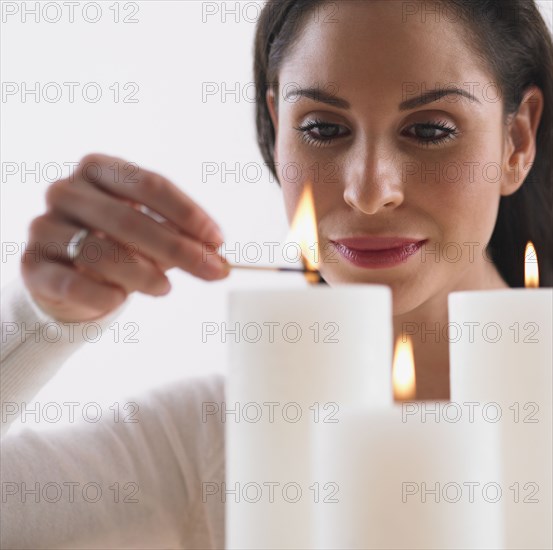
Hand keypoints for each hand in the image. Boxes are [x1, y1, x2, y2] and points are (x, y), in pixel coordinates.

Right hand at [21, 153, 228, 321]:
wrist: (67, 276)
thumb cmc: (116, 245)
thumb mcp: (149, 234)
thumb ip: (179, 238)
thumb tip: (216, 254)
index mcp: (99, 170)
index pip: (149, 184)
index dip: (188, 213)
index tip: (218, 240)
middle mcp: (66, 190)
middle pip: (129, 218)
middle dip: (178, 249)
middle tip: (213, 271)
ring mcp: (44, 225)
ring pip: (101, 251)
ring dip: (143, 274)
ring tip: (165, 288)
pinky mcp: (32, 264)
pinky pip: (72, 282)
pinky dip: (103, 295)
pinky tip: (119, 299)